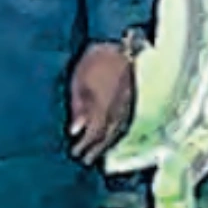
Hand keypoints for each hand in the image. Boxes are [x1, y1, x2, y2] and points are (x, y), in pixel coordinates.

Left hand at [67, 41, 136, 164]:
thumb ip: (78, 108)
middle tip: (86, 161)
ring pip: (117, 131)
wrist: (125, 46)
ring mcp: (128, 106)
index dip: (85, 146)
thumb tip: (75, 131)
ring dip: (107, 143)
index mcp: (103, 109)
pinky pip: (124, 122)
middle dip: (96, 149)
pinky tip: (113, 134)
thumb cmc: (97, 62)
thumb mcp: (79, 83)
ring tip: (99, 152)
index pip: (94, 134)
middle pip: (106, 136)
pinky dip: (117, 132)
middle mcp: (118, 112)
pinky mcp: (133, 100)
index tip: (74, 154)